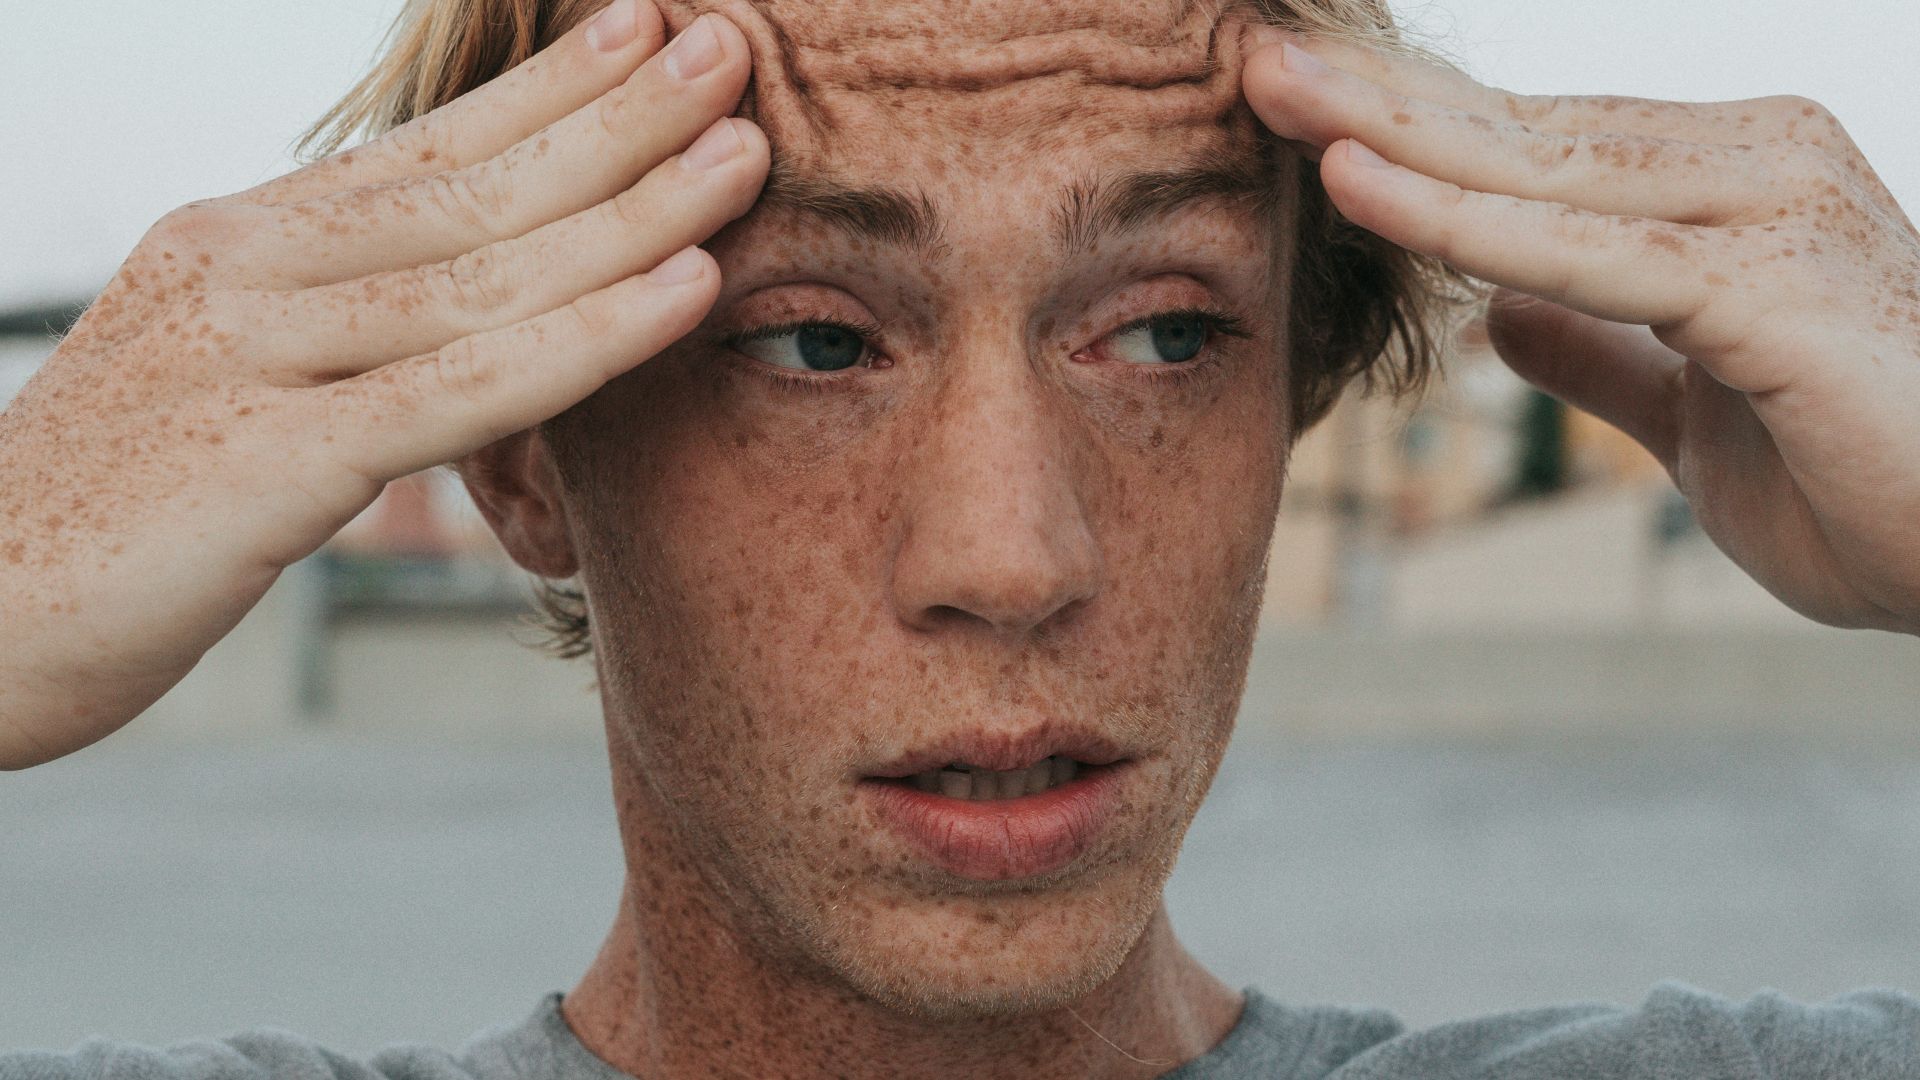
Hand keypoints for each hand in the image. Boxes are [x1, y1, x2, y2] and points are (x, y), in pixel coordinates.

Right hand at [0, 3, 768, 768]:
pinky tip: (684, 290)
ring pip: (483, 272)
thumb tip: (460, 309)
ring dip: (633, 208)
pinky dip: (586, 337)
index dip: (545, 91)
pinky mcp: (265, 463)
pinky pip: (460, 388)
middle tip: (731, 52)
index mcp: (237, 243)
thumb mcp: (223, 383)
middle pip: (470, 187)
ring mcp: (251, 358)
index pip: (421, 149)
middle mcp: (244, 272)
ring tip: (743, 150)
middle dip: (616, 120)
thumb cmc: (111, 512)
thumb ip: (331, 332)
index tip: (644, 29)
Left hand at [1242, 29, 1919, 634]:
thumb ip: (1601, 354)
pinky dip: (1464, 221)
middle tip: (1248, 54)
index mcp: (1720, 190)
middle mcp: (1749, 168)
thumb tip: (1496, 317)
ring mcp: (1767, 215)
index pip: (1532, 148)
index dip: (1409, 125)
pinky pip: (1584, 251)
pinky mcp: (1772, 288)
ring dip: (1392, 129)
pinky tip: (1360, 186)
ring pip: (1538, 170)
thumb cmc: (1865, 480)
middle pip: (1521, 131)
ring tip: (1271, 88)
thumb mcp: (1691, 411)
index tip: (1295, 101)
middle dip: (1375, 96)